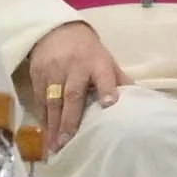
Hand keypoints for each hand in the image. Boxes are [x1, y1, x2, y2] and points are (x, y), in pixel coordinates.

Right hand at [19, 22, 123, 140]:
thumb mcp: (106, 60)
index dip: (107, 89)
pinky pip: (39, 99)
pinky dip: (43, 117)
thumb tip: (139, 100)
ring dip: (53, 124)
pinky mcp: (37, 75)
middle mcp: (74, 67)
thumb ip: (118, 80)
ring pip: (53, 100)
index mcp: (96, 62)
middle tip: (68, 141)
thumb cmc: (87, 51)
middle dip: (70, 119)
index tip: (109, 104)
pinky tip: (46, 133)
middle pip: (73, 94)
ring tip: (55, 145)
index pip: (104, 76)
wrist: (56, 31)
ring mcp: (54, 71)